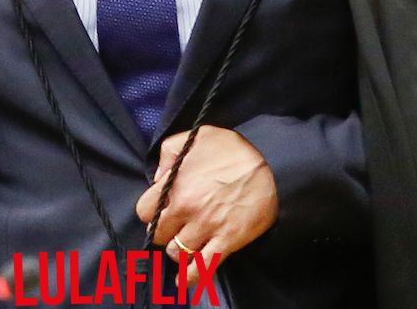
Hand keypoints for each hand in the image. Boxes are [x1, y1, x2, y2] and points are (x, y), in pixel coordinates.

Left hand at [135, 125, 277, 288]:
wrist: (272, 165)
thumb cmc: (233, 150)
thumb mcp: (197, 136)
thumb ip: (170, 151)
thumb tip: (159, 176)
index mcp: (175, 185)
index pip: (144, 210)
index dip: (151, 211)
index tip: (161, 209)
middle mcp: (186, 210)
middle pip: (159, 235)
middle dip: (164, 231)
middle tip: (174, 227)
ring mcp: (206, 228)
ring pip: (177, 253)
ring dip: (179, 250)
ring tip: (185, 244)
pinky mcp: (226, 242)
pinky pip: (203, 267)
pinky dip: (191, 277)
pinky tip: (185, 280)